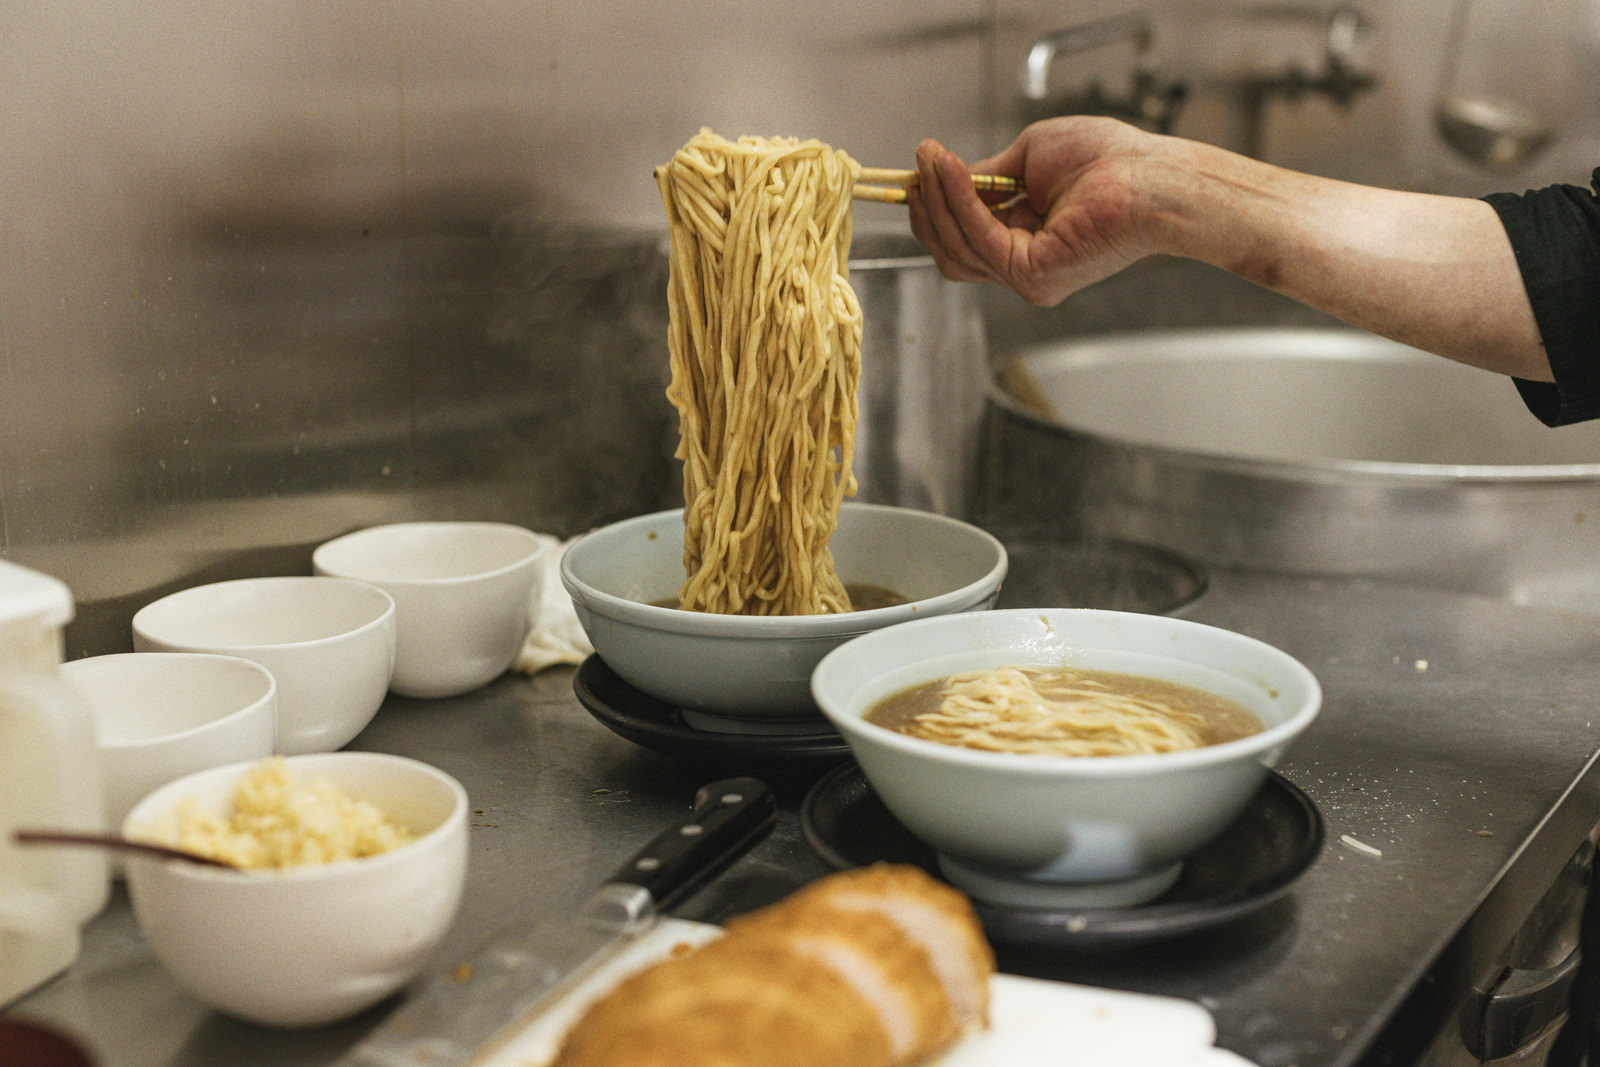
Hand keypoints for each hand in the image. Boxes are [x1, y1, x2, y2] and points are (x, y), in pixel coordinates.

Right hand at [907, 117, 1163, 306]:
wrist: (1149, 177)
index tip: (917, 173)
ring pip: (957, 245)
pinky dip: (959, 200)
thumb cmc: (1110, 162)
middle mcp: (1023, 266)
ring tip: (931, 160)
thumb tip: (947, 176)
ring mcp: (1026, 276)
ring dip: (938, 198)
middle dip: (927, 208)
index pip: (963, 237)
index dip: (935, 207)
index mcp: (1025, 242)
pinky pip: (978, 236)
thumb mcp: (1030, 158)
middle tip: (915, 168)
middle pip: (950, 249)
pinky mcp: (1030, 274)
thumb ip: (987, 176)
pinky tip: (949, 171)